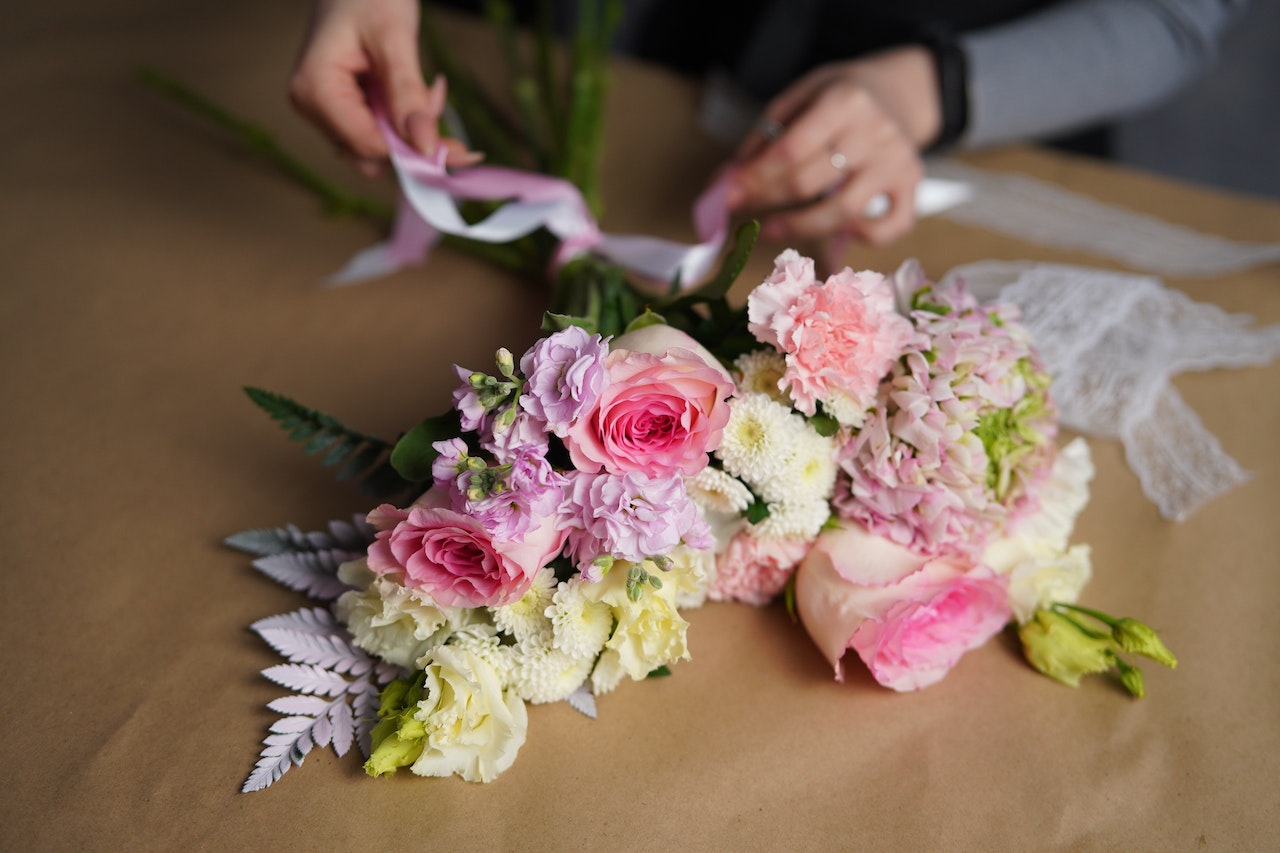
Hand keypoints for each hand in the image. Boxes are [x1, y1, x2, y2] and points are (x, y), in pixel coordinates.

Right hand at [288, 0, 480, 175]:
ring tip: (427, 86)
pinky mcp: (343, 110)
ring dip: (412, 128)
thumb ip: (408, 94)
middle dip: (413, 139)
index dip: (412, 152)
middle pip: (372, 155)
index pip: (368, 146)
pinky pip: (380, 133)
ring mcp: (327, 111)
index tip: (458, 150)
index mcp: (315, 90)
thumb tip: (426, 146)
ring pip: (380, 148)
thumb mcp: (394, 39)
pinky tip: (415, 89)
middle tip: (439, 100)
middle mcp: (314, 108)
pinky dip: (405, 119)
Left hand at [726, 46, 940, 244]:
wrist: (898, 91)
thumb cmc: (839, 97)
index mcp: (846, 100)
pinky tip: (839, 231)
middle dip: (768, 200)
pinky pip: (892, 226)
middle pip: (811, 182)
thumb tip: (725, 180)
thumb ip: (765, 135)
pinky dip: (864, 237)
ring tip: (769, 229)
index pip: (792, 150)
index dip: (756, 178)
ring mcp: (898, 161)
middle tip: (742, 208)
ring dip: (799, 228)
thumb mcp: (801, 96)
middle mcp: (876, 131)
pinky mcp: (913, 184)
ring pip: (844, 211)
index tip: (729, 194)